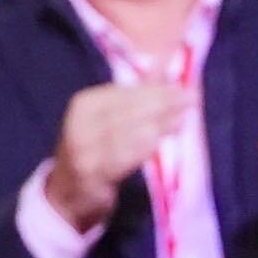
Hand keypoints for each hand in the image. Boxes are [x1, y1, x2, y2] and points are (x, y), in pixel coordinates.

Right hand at [39, 80, 192, 236]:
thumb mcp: (108, 118)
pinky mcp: (92, 173)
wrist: (67, 193)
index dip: (155, 88)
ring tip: (183, 119)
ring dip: (159, 124)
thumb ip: (136, 94)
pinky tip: (163, 141)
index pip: (125, 92)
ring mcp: (84, 149)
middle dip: (162, 103)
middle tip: (190, 100)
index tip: (183, 88)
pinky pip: (123, 156)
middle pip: (128, 109)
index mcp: (84, 104)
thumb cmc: (95, 151)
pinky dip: (145, 147)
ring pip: (128, 131)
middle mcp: (80, 124)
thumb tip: (162, 64)